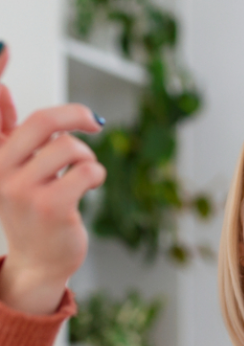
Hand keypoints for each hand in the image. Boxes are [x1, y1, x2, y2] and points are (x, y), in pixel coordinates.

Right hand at [0, 50, 105, 314]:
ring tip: (85, 171)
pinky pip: (86, 171)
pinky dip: (96, 174)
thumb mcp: (16, 172)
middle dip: (75, 115)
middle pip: (43, 122)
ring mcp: (24, 190)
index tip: (5, 47)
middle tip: (95, 123)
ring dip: (87, 157)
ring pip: (69, 148)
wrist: (39, 262)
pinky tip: (91, 184)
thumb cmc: (33, 212)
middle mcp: (2, 170)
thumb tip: (6, 89)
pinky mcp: (52, 207)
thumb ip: (10, 133)